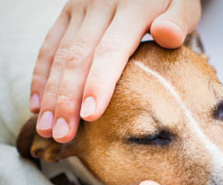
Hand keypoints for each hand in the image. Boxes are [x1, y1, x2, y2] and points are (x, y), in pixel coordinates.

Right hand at [31, 0, 200, 142]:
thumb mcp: (184, 4)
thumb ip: (179, 20)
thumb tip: (166, 34)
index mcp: (132, 6)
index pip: (111, 50)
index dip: (98, 84)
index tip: (90, 116)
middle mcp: (101, 5)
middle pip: (78, 57)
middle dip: (68, 99)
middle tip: (63, 134)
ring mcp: (80, 8)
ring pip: (60, 55)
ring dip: (51, 94)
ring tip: (48, 128)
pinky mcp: (68, 12)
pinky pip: (49, 45)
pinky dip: (41, 76)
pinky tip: (38, 106)